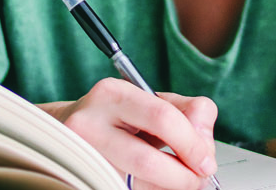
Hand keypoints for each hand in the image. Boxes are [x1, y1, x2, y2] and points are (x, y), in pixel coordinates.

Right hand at [40, 78, 218, 189]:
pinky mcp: (83, 177)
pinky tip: (156, 183)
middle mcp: (89, 123)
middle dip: (183, 176)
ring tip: (179, 181)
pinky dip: (151, 189)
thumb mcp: (153, 102)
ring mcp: (82, 154)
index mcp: (112, 94)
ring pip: (137, 183)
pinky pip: (126, 188)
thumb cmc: (118, 116)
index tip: (208, 162)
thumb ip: (188, 112)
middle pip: (147, 160)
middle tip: (199, 180)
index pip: (163, 119)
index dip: (193, 145)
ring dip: (169, 186)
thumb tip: (205, 142)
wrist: (67, 130)